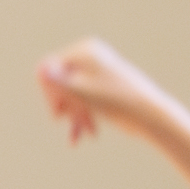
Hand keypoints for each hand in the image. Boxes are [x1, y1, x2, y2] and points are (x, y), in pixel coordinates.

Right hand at [38, 38, 173, 145]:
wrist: (150, 114)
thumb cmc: (116, 102)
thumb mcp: (82, 92)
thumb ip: (58, 81)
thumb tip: (40, 67)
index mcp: (85, 50)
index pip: (49, 69)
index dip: (50, 94)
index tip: (58, 114)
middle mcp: (90, 56)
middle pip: (59, 83)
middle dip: (64, 107)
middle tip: (69, 125)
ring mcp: (96, 71)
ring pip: (70, 95)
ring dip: (72, 116)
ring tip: (79, 137)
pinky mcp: (102, 86)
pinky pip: (81, 101)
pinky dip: (79, 118)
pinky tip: (78, 138)